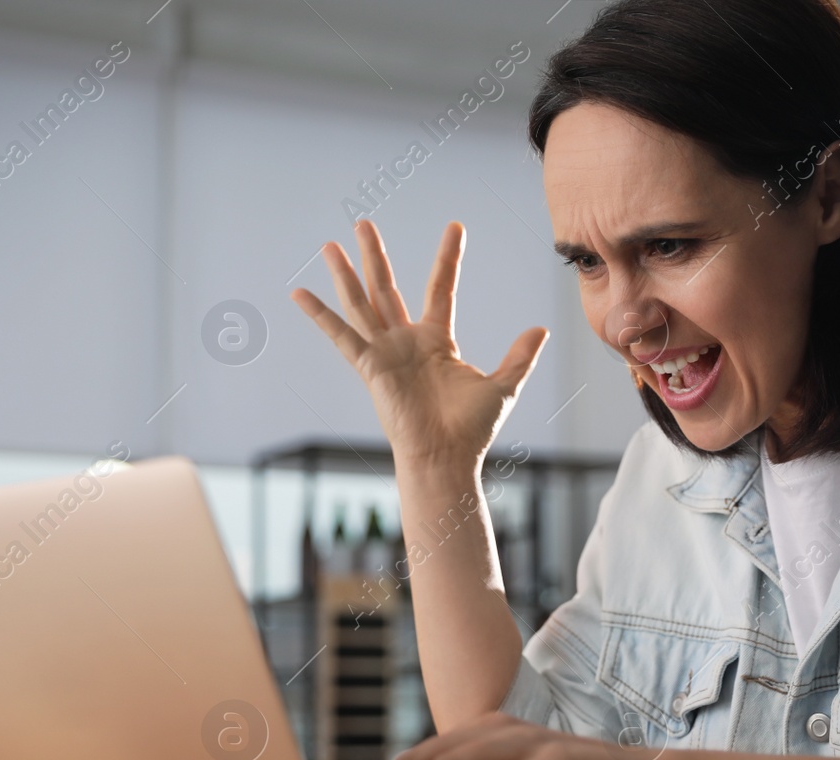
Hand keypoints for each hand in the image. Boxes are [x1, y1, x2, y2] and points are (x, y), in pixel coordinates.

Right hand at [290, 219, 548, 466]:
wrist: (446, 457)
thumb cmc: (471, 429)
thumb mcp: (503, 386)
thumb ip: (518, 356)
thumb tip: (540, 329)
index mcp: (436, 341)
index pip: (440, 288)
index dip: (447, 258)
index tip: (455, 227)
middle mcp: (406, 342)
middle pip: (386, 288)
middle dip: (374, 256)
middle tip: (363, 222)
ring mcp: (385, 352)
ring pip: (361, 303)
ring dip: (346, 273)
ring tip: (330, 245)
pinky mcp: (370, 367)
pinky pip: (341, 335)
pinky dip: (320, 315)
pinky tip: (299, 293)